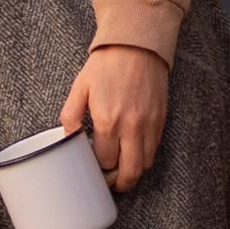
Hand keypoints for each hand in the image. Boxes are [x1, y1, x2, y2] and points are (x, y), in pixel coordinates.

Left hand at [59, 45, 169, 194]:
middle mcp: (131, 127)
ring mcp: (149, 124)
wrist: (136, 44)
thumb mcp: (79, 87)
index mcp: (108, 120)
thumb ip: (70, 116)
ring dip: (132, 171)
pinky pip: (154, 148)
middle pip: (129, 172)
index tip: (92, 166)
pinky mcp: (161, 119)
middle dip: (119, 183)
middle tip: (109, 182)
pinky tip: (132, 150)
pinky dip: (144, 156)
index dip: (97, 168)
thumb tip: (68, 139)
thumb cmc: (106, 65)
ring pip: (144, 164)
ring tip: (121, 167)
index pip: (104, 162)